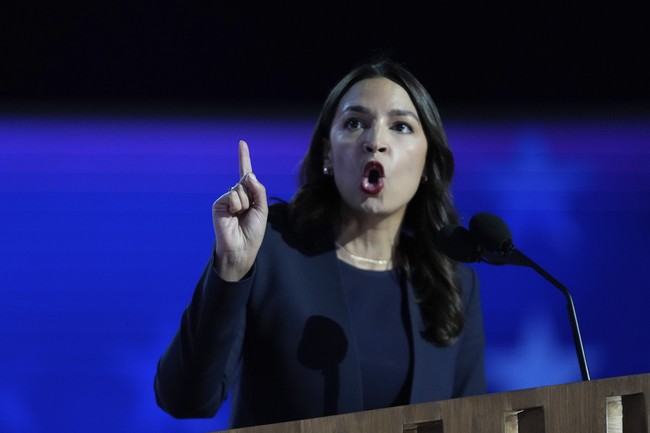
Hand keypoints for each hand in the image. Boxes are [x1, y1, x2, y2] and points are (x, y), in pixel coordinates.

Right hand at [212, 140, 267, 280]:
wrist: (241, 247)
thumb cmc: (253, 231)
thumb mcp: (262, 209)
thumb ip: (259, 190)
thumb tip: (249, 175)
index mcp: (249, 195)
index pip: (246, 174)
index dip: (244, 158)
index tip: (241, 143)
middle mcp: (237, 194)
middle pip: (247, 181)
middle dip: (252, 195)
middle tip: (248, 212)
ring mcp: (228, 198)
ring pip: (240, 188)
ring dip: (244, 203)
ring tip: (241, 216)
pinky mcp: (219, 203)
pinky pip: (232, 195)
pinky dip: (237, 205)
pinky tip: (233, 216)